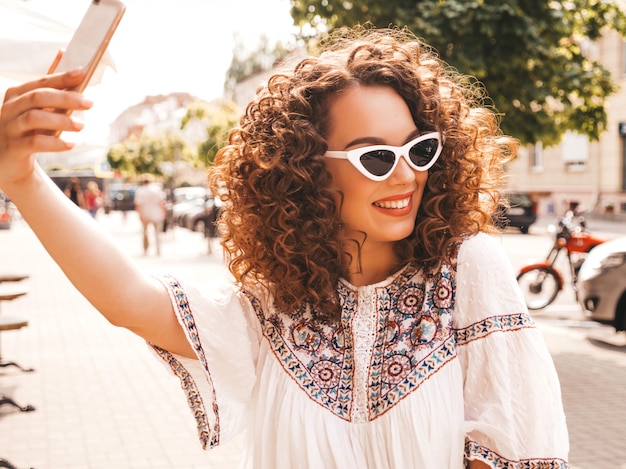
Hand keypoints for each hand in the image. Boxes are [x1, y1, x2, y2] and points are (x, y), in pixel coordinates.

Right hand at [0, 69, 92, 188]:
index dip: (62, 77)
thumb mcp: (38, 106)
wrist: (9, 161)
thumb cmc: (28, 129)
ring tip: (82, 126)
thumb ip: (51, 84)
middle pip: (38, 97)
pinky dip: (55, 143)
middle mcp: (10, 108)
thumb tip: (64, 52)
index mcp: (17, 94)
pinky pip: (34, 142)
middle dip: (66, 98)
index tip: (83, 72)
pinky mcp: (14, 147)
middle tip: (90, 102)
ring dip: (62, 120)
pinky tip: (70, 144)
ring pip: (34, 118)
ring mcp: (10, 127)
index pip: (41, 82)